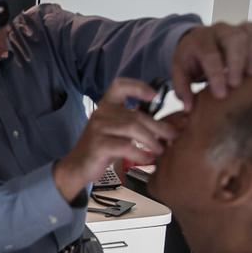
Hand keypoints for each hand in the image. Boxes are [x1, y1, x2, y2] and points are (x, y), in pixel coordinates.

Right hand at [54, 78, 176, 200]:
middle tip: (173, 137)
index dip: (138, 86)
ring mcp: (98, 128)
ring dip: (151, 141)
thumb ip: (135, 123)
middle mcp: (101, 113)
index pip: (119, 86)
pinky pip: (125, 146)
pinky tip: (147, 160)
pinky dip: (140, 154)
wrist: (77, 166)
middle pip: (135, 114)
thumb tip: (168, 127)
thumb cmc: (102, 148)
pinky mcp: (98, 145)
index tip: (154, 96)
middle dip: (158, 127)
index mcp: (106, 105)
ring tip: (161, 151)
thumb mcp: (117, 131)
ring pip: (132, 128)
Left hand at [172, 22, 251, 109]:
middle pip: (234, 38)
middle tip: (236, 84)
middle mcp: (220, 31)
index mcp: (200, 40)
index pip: (210, 54)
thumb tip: (189, 108)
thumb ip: (182, 89)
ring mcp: (237, 30)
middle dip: (237, 61)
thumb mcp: (179, 72)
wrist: (195, 42)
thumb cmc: (190, 60)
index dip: (216, 74)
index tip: (221, 94)